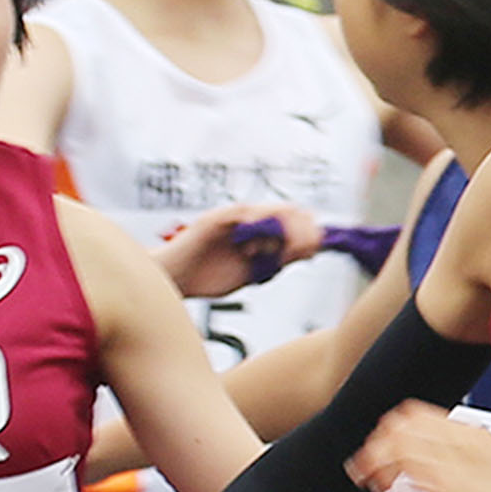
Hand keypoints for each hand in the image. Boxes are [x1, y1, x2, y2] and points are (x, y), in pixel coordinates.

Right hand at [159, 202, 323, 298]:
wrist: (173, 280)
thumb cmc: (206, 278)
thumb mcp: (250, 273)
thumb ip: (276, 261)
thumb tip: (307, 251)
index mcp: (259, 233)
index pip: (292, 222)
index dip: (308, 232)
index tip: (317, 247)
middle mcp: (248, 221)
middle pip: (286, 211)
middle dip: (301, 230)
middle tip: (304, 249)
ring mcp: (232, 218)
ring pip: (267, 211)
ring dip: (276, 232)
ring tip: (269, 253)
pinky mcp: (215, 219)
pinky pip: (241, 212)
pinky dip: (254, 223)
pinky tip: (254, 245)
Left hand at [352, 402, 490, 491]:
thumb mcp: (489, 457)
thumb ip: (461, 454)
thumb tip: (438, 460)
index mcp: (464, 429)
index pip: (412, 414)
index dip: (388, 429)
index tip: (377, 446)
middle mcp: (456, 440)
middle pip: (398, 427)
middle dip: (374, 444)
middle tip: (364, 464)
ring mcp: (454, 463)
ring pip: (399, 449)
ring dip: (376, 464)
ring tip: (368, 480)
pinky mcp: (454, 489)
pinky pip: (412, 478)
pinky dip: (393, 483)